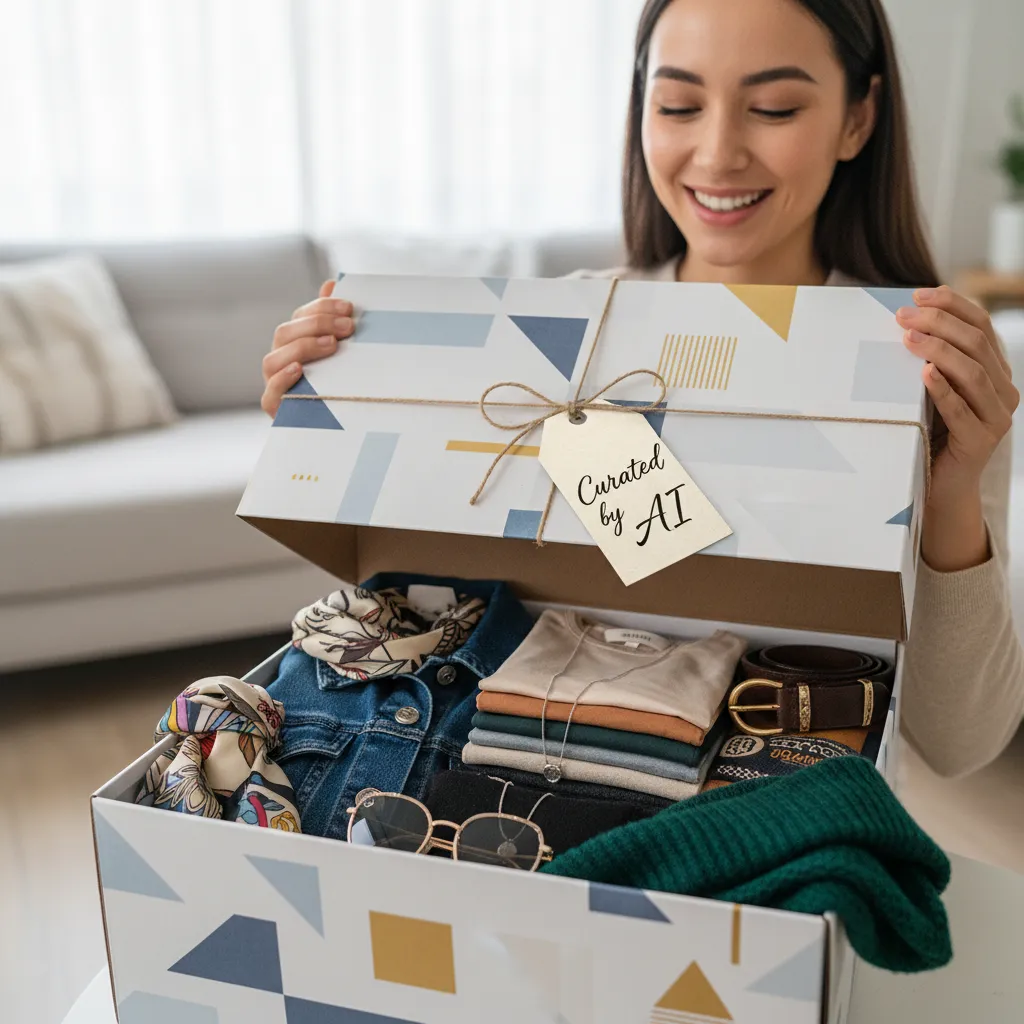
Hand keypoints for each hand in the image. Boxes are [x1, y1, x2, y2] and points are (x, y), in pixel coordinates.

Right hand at [261, 279, 353, 415]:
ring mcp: (273, 382)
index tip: (349, 308)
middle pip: (285, 333)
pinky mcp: (274, 407)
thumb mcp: (339, 352)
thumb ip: (333, 320)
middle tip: (348, 327)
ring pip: (273, 359)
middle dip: (317, 325)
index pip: (300, 315)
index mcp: (292, 342)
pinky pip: (271, 392)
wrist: (332, 429)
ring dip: (303, 347)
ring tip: (332, 345)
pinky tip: (300, 370)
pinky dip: (283, 379)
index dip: (322, 307)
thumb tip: (332, 283)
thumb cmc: (336, 384)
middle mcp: (279, 359)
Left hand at [896, 285, 1018, 569]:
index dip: (952, 305)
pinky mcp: (981, 441)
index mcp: (995, 370)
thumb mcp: (929, 391)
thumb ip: (928, 361)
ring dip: (938, 350)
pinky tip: (924, 374)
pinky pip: (962, 410)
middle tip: (902, 316)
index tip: (918, 294)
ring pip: (972, 372)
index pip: (981, 325)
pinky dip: (943, 389)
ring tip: (908, 338)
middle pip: (976, 343)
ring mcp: (997, 416)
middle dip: (938, 323)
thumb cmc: (929, 432)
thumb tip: (900, 321)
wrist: (939, 487)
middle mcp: (1004, 390)